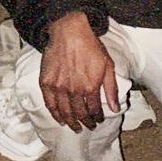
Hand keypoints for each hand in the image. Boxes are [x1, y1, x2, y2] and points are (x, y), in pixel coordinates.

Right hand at [40, 12, 117, 130]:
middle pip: (80, 114)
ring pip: (65, 112)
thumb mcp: (108, 65)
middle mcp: (74, 90)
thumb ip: (111, 88)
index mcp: (91, 87)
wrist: (69, 32)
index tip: (98, 121)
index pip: (94, 110)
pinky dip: (55, 114)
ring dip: (71, 122)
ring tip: (75, 127)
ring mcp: (59, 88)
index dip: (96, 117)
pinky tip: (59, 120)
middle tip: (88, 126)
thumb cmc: (91, 47)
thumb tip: (115, 109)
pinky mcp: (46, 83)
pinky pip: (50, 104)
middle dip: (85, 122)